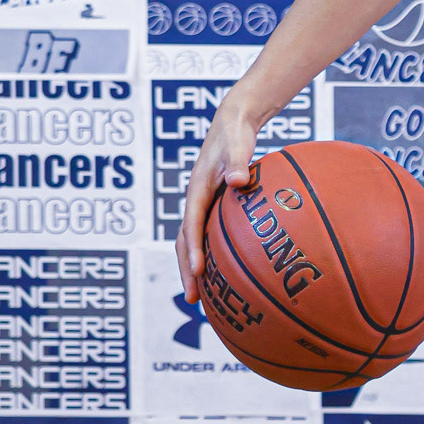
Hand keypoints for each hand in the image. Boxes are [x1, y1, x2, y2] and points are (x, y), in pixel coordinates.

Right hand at [176, 98, 257, 303]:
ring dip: (193, 268)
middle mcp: (195, 201)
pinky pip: (205, 236)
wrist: (231, 125)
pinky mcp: (211, 207)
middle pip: (184, 242)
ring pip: (192, 242)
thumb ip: (238, 162)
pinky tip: (224, 274)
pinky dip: (208, 255)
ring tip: (201, 297)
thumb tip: (239, 181)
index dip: (193, 250)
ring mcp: (201, 206)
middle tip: (192, 299)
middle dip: (187, 270)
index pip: (192, 225)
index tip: (199, 273)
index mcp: (197, 190)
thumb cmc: (235, 136)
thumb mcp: (237, 146)